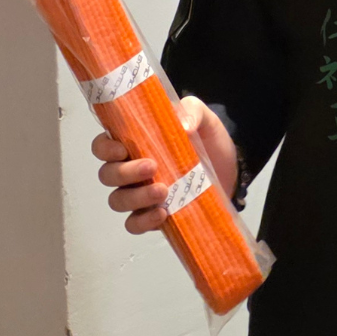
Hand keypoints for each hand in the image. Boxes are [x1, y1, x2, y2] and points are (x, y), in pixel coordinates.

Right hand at [92, 95, 238, 234]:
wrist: (233, 170)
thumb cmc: (209, 141)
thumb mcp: (205, 119)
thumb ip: (192, 111)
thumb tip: (183, 125)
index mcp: (135, 143)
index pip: (103, 145)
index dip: (105, 148)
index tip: (122, 149)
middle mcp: (131, 170)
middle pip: (107, 175)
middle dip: (124, 173)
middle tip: (152, 167)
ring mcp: (140, 194)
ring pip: (118, 201)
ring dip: (136, 197)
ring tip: (163, 191)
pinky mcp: (154, 215)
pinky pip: (134, 224)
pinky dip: (143, 221)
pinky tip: (163, 213)